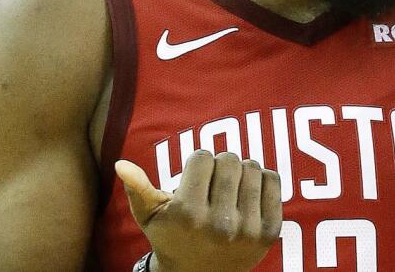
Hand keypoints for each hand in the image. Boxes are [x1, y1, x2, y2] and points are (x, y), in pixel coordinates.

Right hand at [116, 150, 281, 271]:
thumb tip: (121, 164)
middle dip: (219, 164)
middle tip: (212, 181)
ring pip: (252, 167)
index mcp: (187, 214)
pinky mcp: (269, 232)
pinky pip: (273, 181)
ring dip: (241, 171)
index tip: (194, 176)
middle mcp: (219, 223)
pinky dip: (262, 179)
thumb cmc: (172, 238)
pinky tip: (248, 192)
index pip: (202, 157)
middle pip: (229, 159)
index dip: (197, 163)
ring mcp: (247, 229)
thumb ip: (137, 189)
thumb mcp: (150, 218)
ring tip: (229, 187)